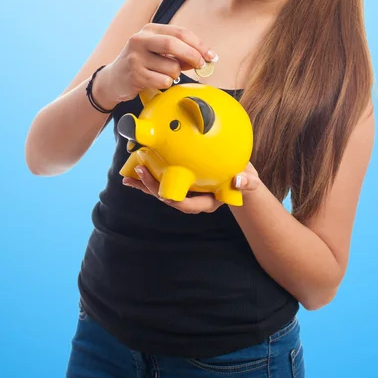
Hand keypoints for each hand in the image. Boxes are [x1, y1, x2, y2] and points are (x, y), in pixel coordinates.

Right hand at [102, 24, 216, 103]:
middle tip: (201, 66)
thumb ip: (180, 53)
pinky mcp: (134, 74)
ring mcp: (135, 57)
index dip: (199, 44)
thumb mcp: (158, 52)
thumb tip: (204, 59)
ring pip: (171, 67)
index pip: (180, 32)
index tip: (211, 56)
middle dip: (193, 56)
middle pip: (173, 44)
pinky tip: (156, 82)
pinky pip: (163, 81)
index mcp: (150, 30)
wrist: (114, 79)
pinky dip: (167, 84)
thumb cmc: (142, 64)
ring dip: (176, 74)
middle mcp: (140, 40)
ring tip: (165, 75)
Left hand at [122, 161, 262, 212]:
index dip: (173, 200)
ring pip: (162, 191)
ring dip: (145, 185)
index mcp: (207, 202)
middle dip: (152, 188)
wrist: (239, 175)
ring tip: (128, 178)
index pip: (188, 205)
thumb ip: (246, 182)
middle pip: (169, 199)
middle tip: (140, 172)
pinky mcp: (181, 183)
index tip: (163, 192)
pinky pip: (162, 181)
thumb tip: (240, 181)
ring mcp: (186, 192)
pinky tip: (135, 173)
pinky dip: (149, 178)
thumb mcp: (249, 181)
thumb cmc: (244, 179)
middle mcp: (193, 199)